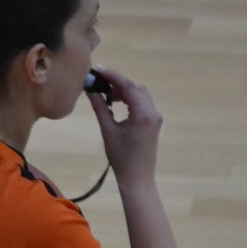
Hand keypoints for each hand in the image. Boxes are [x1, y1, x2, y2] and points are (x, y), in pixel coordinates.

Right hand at [86, 66, 162, 187]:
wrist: (137, 178)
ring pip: (140, 94)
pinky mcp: (154, 122)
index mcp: (143, 114)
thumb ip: (100, 107)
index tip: (98, 70)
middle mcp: (153, 112)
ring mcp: (156, 117)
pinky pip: (142, 103)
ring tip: (106, 93)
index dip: (113, 76)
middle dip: (118, 82)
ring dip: (124, 90)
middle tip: (99, 81)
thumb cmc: (121, 157)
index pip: (128, 87)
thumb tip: (90, 89)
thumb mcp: (108, 131)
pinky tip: (116, 102)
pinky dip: (130, 99)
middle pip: (136, 88)